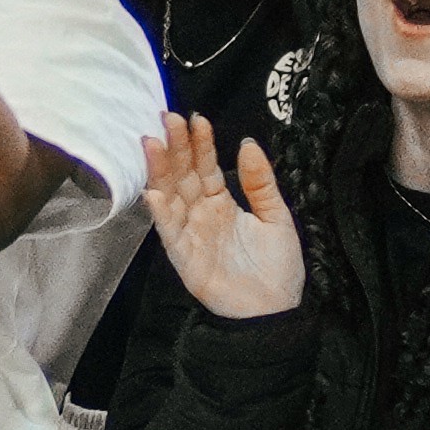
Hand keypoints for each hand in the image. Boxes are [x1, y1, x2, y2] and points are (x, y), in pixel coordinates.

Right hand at [140, 115, 306, 320]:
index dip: (200, 143)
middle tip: (168, 118)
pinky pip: (170, 234)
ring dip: (159, 171)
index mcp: (221, 204)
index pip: (205, 166)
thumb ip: (260, 182)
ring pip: (170, 198)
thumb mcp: (277, 217)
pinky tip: (154, 193)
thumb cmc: (277, 268)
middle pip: (182, 176)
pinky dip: (161, 215)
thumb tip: (248, 143)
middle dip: (174, 147)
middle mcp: (201, 215)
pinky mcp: (186, 259)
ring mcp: (190, 236)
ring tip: (152, 144)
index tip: (195, 118)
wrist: (277, 311)